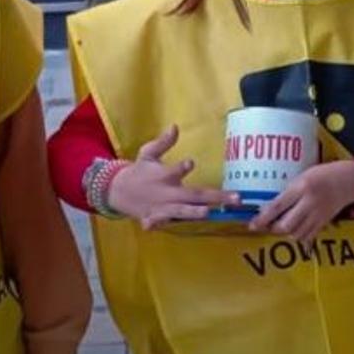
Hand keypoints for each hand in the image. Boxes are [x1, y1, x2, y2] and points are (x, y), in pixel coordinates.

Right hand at [106, 125, 238, 228]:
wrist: (118, 190)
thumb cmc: (140, 170)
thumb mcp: (148, 153)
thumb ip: (163, 143)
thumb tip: (175, 126)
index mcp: (164, 175)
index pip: (175, 171)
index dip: (181, 168)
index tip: (190, 163)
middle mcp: (166, 192)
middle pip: (192, 195)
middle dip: (215, 197)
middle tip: (236, 199)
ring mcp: (160, 207)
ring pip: (181, 212)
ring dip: (194, 213)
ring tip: (208, 212)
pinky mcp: (154, 218)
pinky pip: (159, 223)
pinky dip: (156, 224)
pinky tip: (155, 226)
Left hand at [247, 160, 353, 243]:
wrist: (349, 180)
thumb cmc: (323, 174)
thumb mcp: (302, 176)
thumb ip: (288, 191)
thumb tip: (269, 206)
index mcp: (302, 187)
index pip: (277, 206)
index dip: (263, 218)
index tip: (252, 224)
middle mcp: (309, 203)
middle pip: (286, 225)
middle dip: (273, 229)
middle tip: (266, 225)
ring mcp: (318, 215)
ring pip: (296, 234)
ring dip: (285, 233)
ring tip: (279, 226)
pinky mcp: (324, 223)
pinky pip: (308, 236)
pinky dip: (298, 236)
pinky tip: (294, 230)